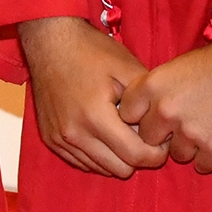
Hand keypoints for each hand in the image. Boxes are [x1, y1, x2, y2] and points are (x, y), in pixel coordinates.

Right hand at [18, 16, 168, 179]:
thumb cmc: (91, 50)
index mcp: (95, 116)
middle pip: (119, 170)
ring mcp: (60, 139)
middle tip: (143, 136)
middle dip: (137, 157)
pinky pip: (82, 162)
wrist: (49, 41)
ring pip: (100, 169)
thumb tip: (161, 125)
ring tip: (122, 132)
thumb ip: (147, 99)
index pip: (135, 156)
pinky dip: (97, 155)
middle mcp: (74, 134)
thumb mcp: (126, 67)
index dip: (156, 153)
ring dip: (116, 157)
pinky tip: (103, 134)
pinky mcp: (51, 139)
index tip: (162, 140)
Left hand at [117, 28, 211, 174]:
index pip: (126, 114)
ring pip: (176, 155)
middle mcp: (166, 111)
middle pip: (148, 139)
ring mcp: (190, 133)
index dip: (140, 116)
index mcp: (153, 86)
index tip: (151, 115)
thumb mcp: (178, 66)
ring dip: (189, 146)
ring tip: (207, 124)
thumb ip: (158, 91)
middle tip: (183, 122)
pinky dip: (210, 156)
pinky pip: (201, 166)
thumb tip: (144, 113)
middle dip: (163, 134)